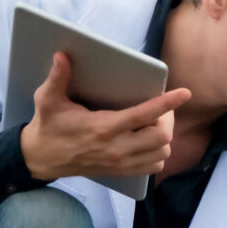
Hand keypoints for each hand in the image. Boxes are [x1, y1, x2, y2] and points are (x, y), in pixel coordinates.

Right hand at [20, 52, 190, 180]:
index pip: (143, 115)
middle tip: (161, 109)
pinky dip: (158, 154)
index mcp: (102, 127)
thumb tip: (61, 55)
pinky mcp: (121, 172)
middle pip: (161, 137)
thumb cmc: (48, 126)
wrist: (42, 159)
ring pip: (162, 152)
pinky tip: (149, 142)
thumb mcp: (47, 100)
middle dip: (167, 120)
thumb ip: (56, 78)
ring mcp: (120, 163)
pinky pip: (154, 167)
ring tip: (155, 123)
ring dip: (164, 137)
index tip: (184, 93)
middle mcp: (116, 148)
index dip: (167, 104)